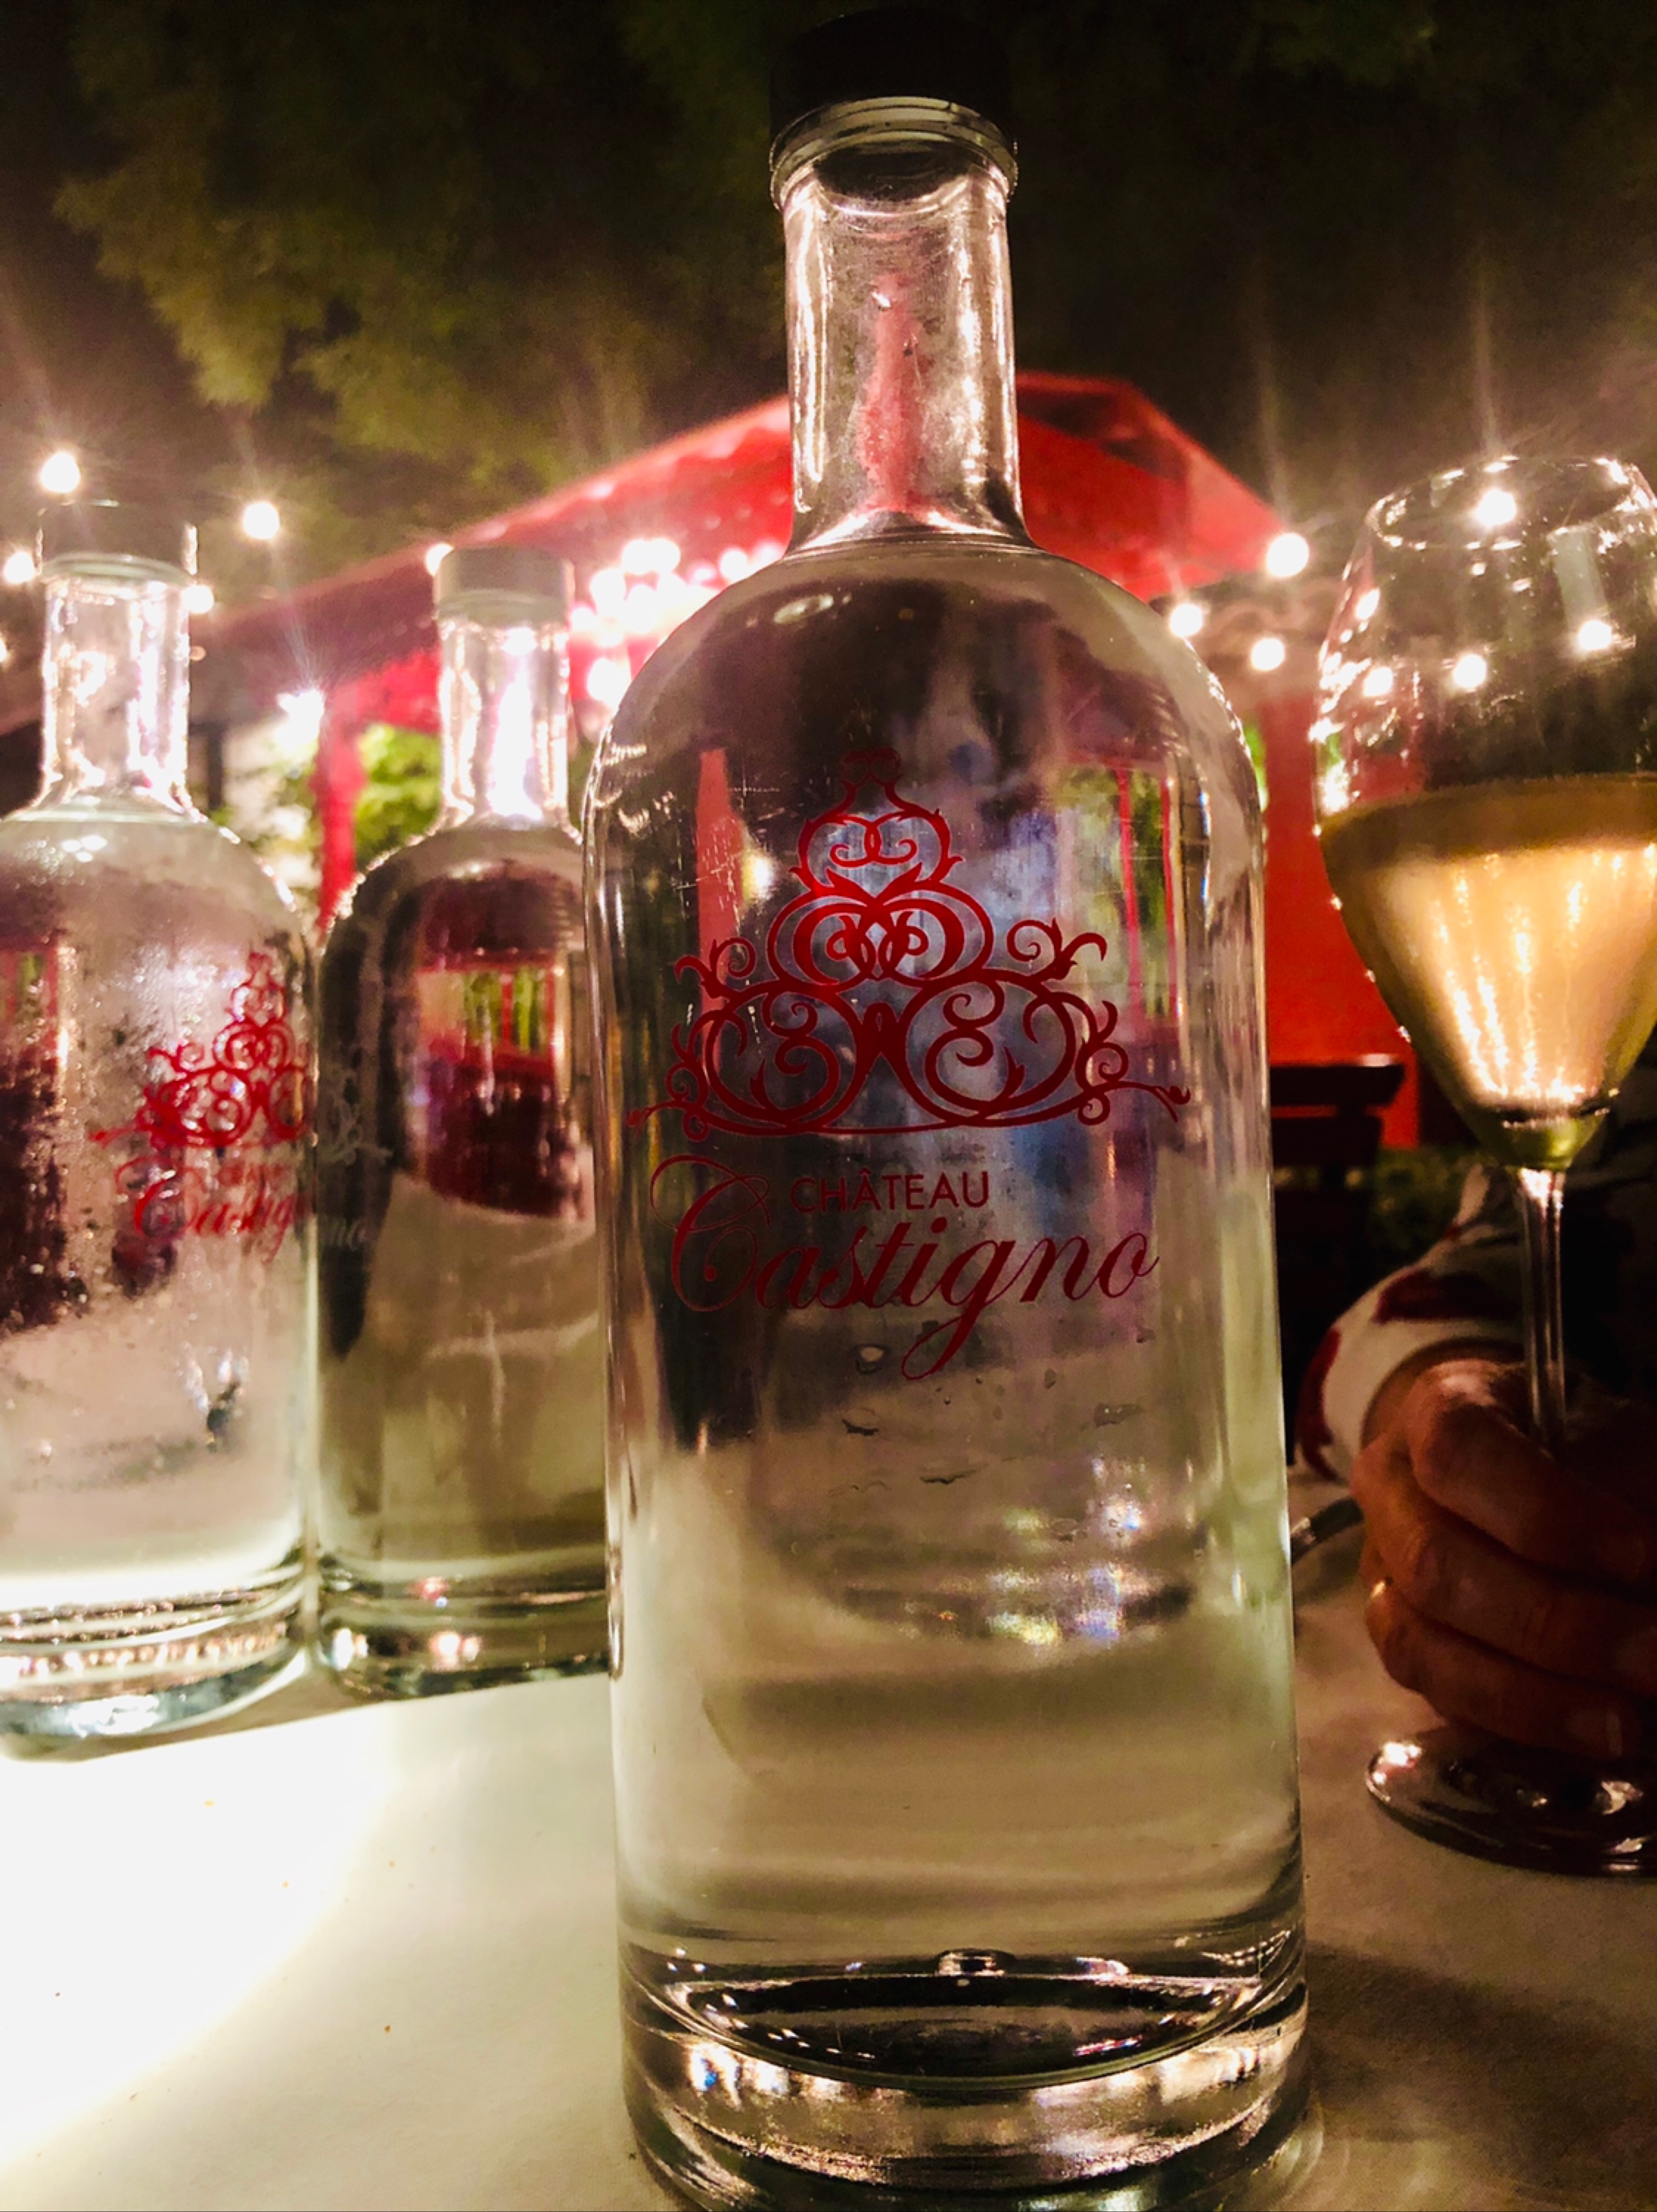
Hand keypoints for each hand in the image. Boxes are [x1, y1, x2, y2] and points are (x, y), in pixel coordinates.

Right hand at [1349, 1351, 1656, 1759]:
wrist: (1531, 1468)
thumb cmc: (1584, 1447)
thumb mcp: (1618, 1443)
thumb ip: (1631, 1497)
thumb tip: (1654, 1586)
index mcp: (1437, 1411)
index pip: (1460, 1455)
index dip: (1547, 1512)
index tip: (1643, 1553)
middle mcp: (1389, 1490)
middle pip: (1437, 1564)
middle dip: (1556, 1625)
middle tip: (1656, 1658)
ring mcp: (1382, 1571)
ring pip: (1421, 1643)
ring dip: (1531, 1694)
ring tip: (1626, 1724)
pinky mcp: (1401, 1640)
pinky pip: (1436, 1694)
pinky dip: (1516, 1721)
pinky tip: (1588, 1735)